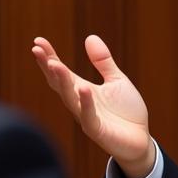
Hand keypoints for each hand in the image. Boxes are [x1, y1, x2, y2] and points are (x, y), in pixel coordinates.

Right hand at [31, 35, 155, 177]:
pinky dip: (85, 103)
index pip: (61, 72)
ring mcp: (87, 118)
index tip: (37, 41)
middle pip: (59, 83)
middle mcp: (80, 103)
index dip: (49, 57)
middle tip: (37, 49)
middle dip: (48, 66)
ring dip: (62, 81)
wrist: (141, 140)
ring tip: (54, 64)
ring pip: (70, 98)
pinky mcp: (98, 131)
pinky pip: (89, 117)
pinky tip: (83, 88)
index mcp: (82, 90)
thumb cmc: (127, 112)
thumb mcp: (117, 81)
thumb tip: (90, 37)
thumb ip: (103, 62)